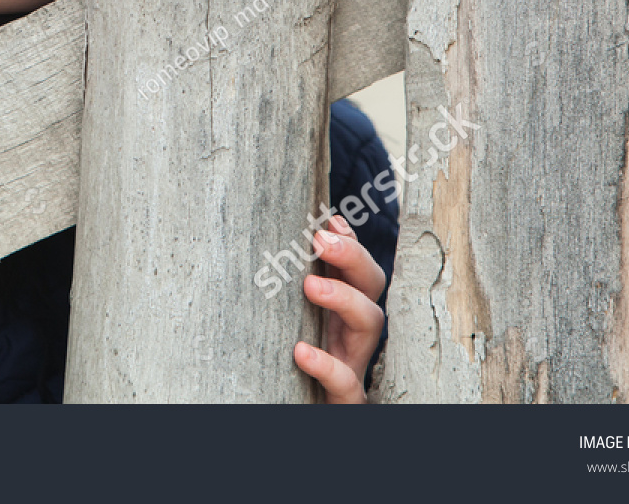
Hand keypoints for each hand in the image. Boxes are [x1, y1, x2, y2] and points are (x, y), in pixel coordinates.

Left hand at [292, 213, 385, 402]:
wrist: (294, 411)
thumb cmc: (286, 366)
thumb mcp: (288, 322)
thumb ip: (281, 293)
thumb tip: (256, 244)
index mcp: (341, 312)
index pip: (357, 268)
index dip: (350, 241)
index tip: (330, 217)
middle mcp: (353, 334)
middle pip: (372, 287)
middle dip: (352, 257)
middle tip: (320, 238)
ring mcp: (353, 364)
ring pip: (370, 326)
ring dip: (344, 299)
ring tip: (310, 285)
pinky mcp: (345, 400)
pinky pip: (346, 384)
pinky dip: (327, 366)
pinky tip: (301, 351)